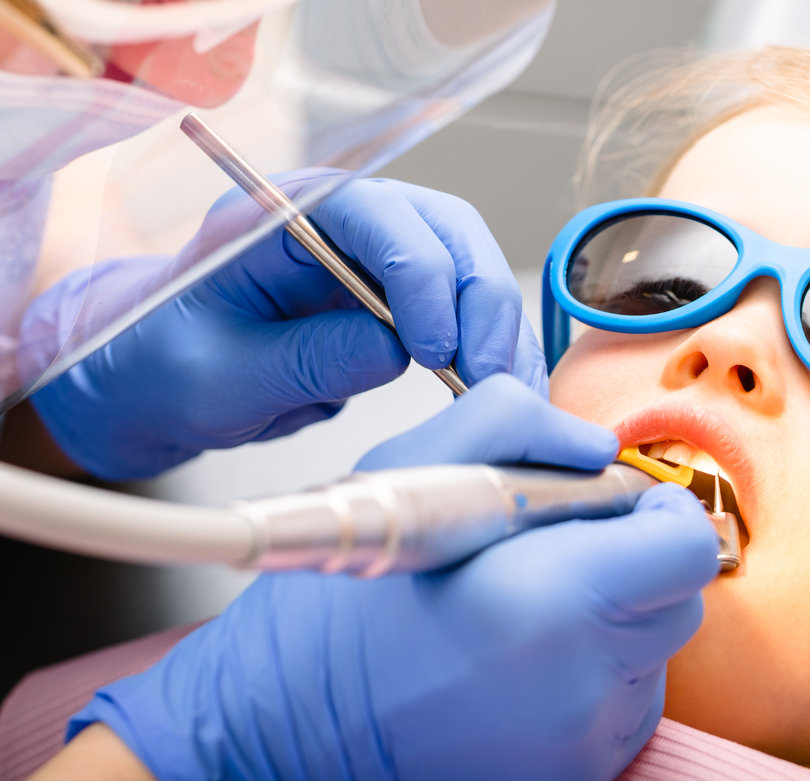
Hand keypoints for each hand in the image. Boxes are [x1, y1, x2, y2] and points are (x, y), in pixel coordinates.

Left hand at [26, 170, 545, 479]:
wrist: (159, 385)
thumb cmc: (167, 366)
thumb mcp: (220, 376)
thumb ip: (306, 359)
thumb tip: (397, 350)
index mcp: (284, 215)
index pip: (375, 213)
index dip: (419, 274)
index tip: (435, 347)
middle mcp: (342, 225)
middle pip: (445, 231)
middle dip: (479, 300)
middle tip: (486, 373)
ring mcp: (377, 262)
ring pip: (469, 270)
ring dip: (497, 329)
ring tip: (504, 392)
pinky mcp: (399, 304)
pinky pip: (464, 313)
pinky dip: (490, 351)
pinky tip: (498, 391)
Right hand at [67, 376, 719, 780]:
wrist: (280, 740)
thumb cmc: (337, 608)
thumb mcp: (410, 472)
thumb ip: (517, 427)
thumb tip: (599, 447)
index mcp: (552, 594)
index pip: (686, 543)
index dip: (658, 510)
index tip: (612, 503)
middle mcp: (584, 680)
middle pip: (679, 597)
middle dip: (635, 562)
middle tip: (553, 554)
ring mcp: (586, 742)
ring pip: (654, 650)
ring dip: (612, 619)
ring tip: (520, 614)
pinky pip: (623, 704)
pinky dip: (589, 675)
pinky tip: (514, 668)